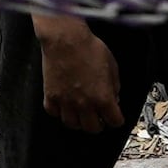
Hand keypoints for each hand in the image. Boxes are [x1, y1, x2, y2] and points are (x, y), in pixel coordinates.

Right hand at [33, 14, 124, 131]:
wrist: (66, 39)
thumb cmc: (90, 48)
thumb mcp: (112, 66)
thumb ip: (114, 86)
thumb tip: (114, 98)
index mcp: (103, 98)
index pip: (114, 122)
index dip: (116, 119)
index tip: (115, 116)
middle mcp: (84, 104)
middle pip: (92, 129)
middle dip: (98, 124)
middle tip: (98, 117)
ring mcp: (65, 102)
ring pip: (72, 124)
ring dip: (78, 121)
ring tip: (81, 113)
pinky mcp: (50, 96)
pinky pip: (54, 113)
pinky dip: (59, 111)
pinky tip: (64, 104)